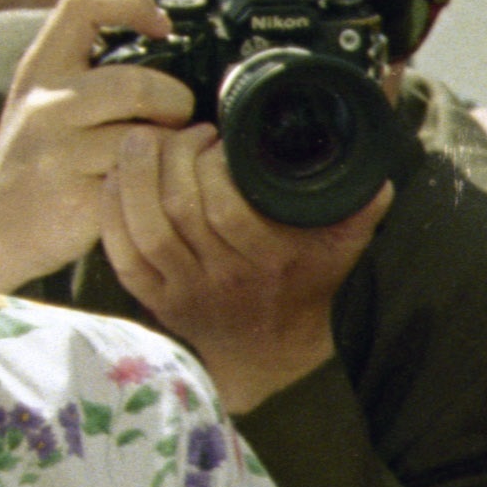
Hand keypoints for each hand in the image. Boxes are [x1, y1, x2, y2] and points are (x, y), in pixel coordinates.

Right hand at [0, 0, 191, 295]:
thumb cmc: (36, 152)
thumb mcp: (46, 84)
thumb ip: (76, 29)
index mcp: (42, 65)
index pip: (81, 5)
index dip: (130, 2)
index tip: (161, 23)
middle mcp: (45, 101)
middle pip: (134, 83)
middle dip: (173, 100)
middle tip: (176, 116)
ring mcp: (58, 149)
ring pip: (143, 133)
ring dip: (172, 140)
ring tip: (167, 147)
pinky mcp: (77, 195)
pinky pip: (142, 177)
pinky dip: (163, 177)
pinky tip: (156, 181)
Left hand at [92, 116, 383, 416]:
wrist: (271, 354)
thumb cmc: (305, 287)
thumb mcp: (343, 247)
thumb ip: (361, 206)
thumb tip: (373, 170)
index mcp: (271, 260)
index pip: (227, 206)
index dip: (210, 163)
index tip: (215, 136)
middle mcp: (225, 277)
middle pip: (181, 210)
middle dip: (172, 157)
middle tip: (178, 132)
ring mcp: (185, 291)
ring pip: (146, 228)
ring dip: (135, 177)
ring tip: (139, 142)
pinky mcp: (155, 299)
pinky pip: (122, 254)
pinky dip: (112, 213)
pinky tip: (115, 180)